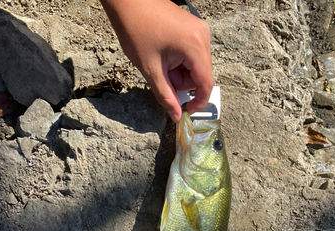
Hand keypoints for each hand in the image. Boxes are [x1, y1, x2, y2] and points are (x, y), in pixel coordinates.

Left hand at [100, 0, 213, 121]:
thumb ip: (166, 96)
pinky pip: (192, 54)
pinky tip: (165, 54)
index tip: (186, 111)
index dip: (198, 102)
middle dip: (182, 82)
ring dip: (180, 72)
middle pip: (201, 75)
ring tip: (161, 61)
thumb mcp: (151, 71)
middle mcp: (202, 36)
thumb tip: (176, 115)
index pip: (206, 83)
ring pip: (196, 66)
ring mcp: (199, 30)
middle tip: (162, 75)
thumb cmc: (136, 30)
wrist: (128, 2)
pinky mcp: (193, 28)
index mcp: (195, 46)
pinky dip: (180, 61)